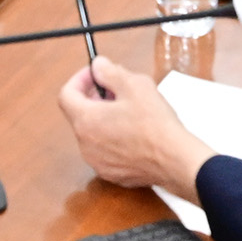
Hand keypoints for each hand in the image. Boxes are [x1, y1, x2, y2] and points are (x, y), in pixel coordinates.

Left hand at [58, 58, 212, 197]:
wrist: (175, 160)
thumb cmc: (155, 122)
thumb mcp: (134, 84)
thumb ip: (109, 71)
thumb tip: (97, 66)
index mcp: (86, 120)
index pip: (66, 94)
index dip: (80, 79)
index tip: (97, 75)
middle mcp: (85, 144)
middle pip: (79, 114)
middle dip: (94, 98)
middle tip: (117, 90)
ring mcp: (98, 162)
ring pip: (93, 133)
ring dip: (104, 119)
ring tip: (130, 112)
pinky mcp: (112, 174)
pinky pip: (105, 151)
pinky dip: (113, 139)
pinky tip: (135, 134)